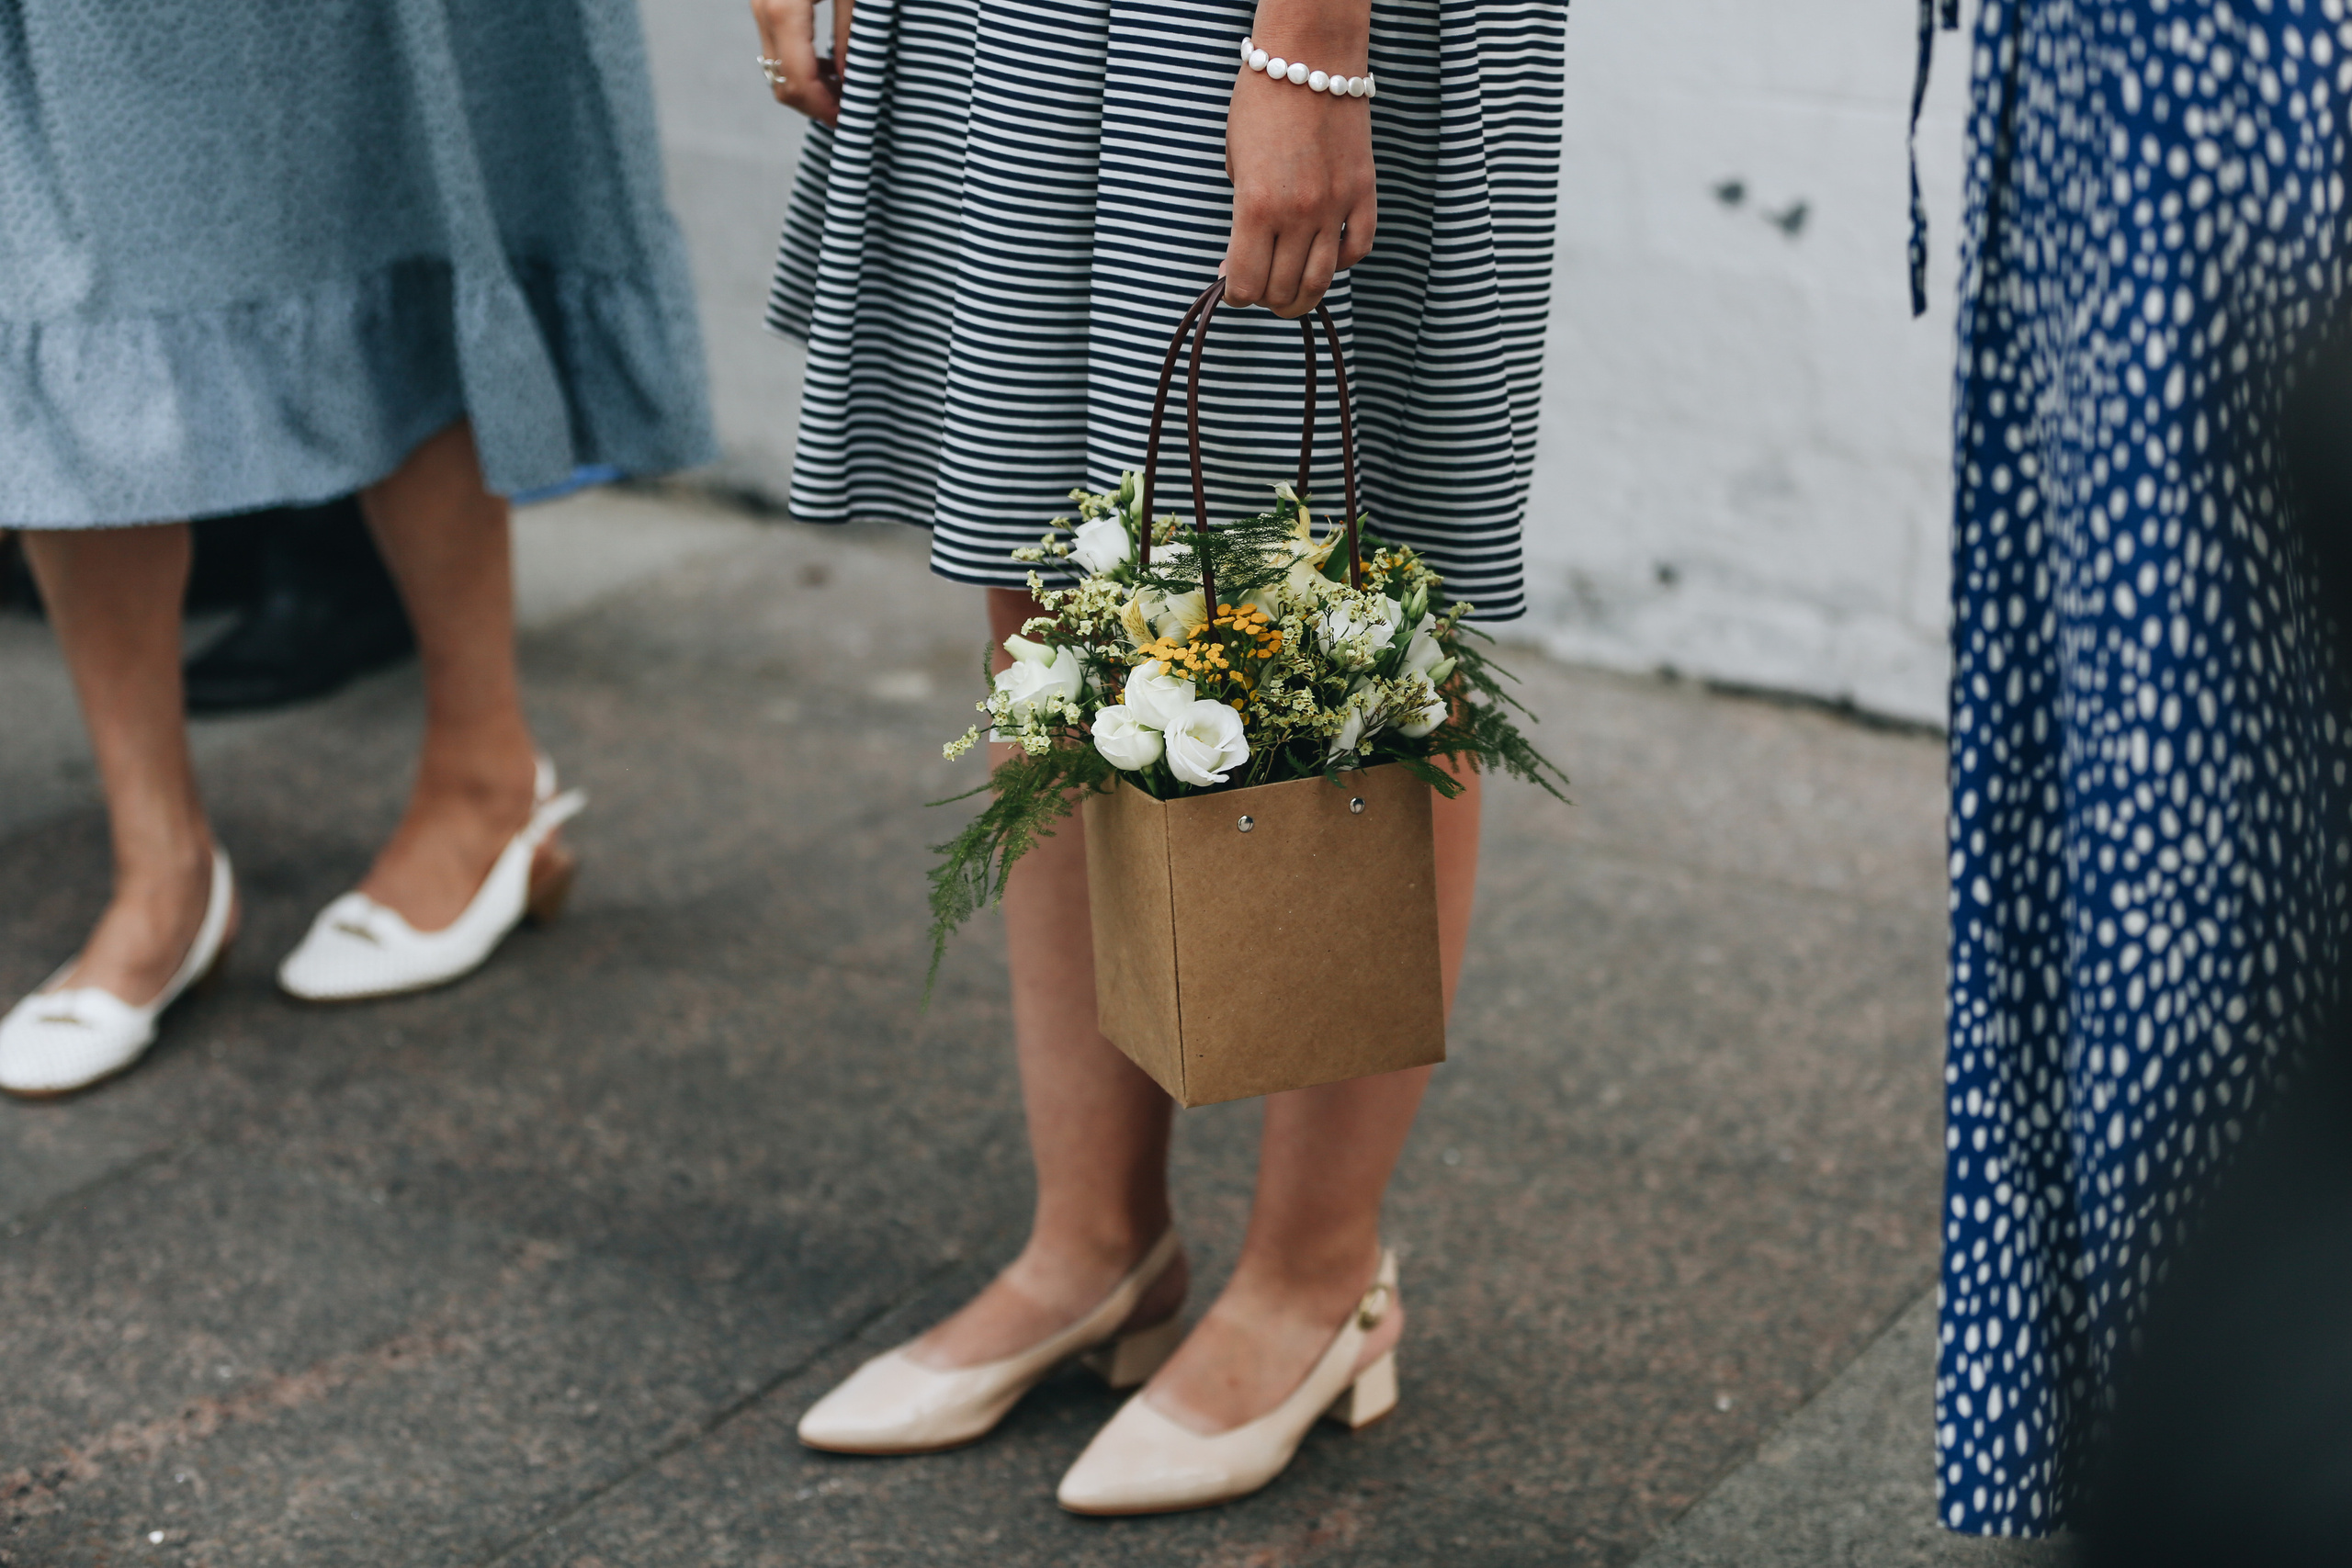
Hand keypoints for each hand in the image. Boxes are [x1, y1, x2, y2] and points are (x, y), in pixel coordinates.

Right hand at [752, 0, 852, 124]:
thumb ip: (848, 33)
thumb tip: (848, 79)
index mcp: (783, 10)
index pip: (799, 79)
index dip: (823, 107)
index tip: (846, 120)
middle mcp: (764, 14)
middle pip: (783, 83)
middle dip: (815, 106)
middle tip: (848, 112)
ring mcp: (760, 11)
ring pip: (777, 72)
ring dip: (809, 91)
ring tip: (844, 92)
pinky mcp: (765, 9)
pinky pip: (777, 53)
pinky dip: (802, 71)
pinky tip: (830, 71)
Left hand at [1222, 13, 1375, 317]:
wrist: (1309, 58)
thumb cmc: (1262, 102)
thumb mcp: (1235, 161)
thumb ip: (1242, 212)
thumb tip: (1242, 257)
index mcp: (1257, 206)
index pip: (1246, 283)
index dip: (1236, 294)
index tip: (1234, 288)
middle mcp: (1299, 213)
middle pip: (1283, 289)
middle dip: (1266, 299)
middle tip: (1261, 291)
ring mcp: (1336, 205)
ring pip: (1322, 280)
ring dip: (1302, 296)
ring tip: (1291, 294)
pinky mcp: (1363, 192)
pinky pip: (1358, 248)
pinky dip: (1341, 263)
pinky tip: (1326, 256)